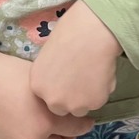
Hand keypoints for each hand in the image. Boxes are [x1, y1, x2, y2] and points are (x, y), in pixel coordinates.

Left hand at [30, 0, 121, 116]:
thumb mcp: (47, 55)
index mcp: (37, 86)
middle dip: (70, 96)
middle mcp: (52, 100)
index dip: (58, 87)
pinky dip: (101, 89)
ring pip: (81, 107)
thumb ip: (50, 72)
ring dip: (86, 96)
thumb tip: (58, 76)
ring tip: (92, 71)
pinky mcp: (94, 104)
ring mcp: (74, 105)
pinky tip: (101, 70)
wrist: (91, 31)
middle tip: (80, 76)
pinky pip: (98, 99)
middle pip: (62, 107)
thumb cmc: (68, 32)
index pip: (47, 96)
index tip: (66, 76)